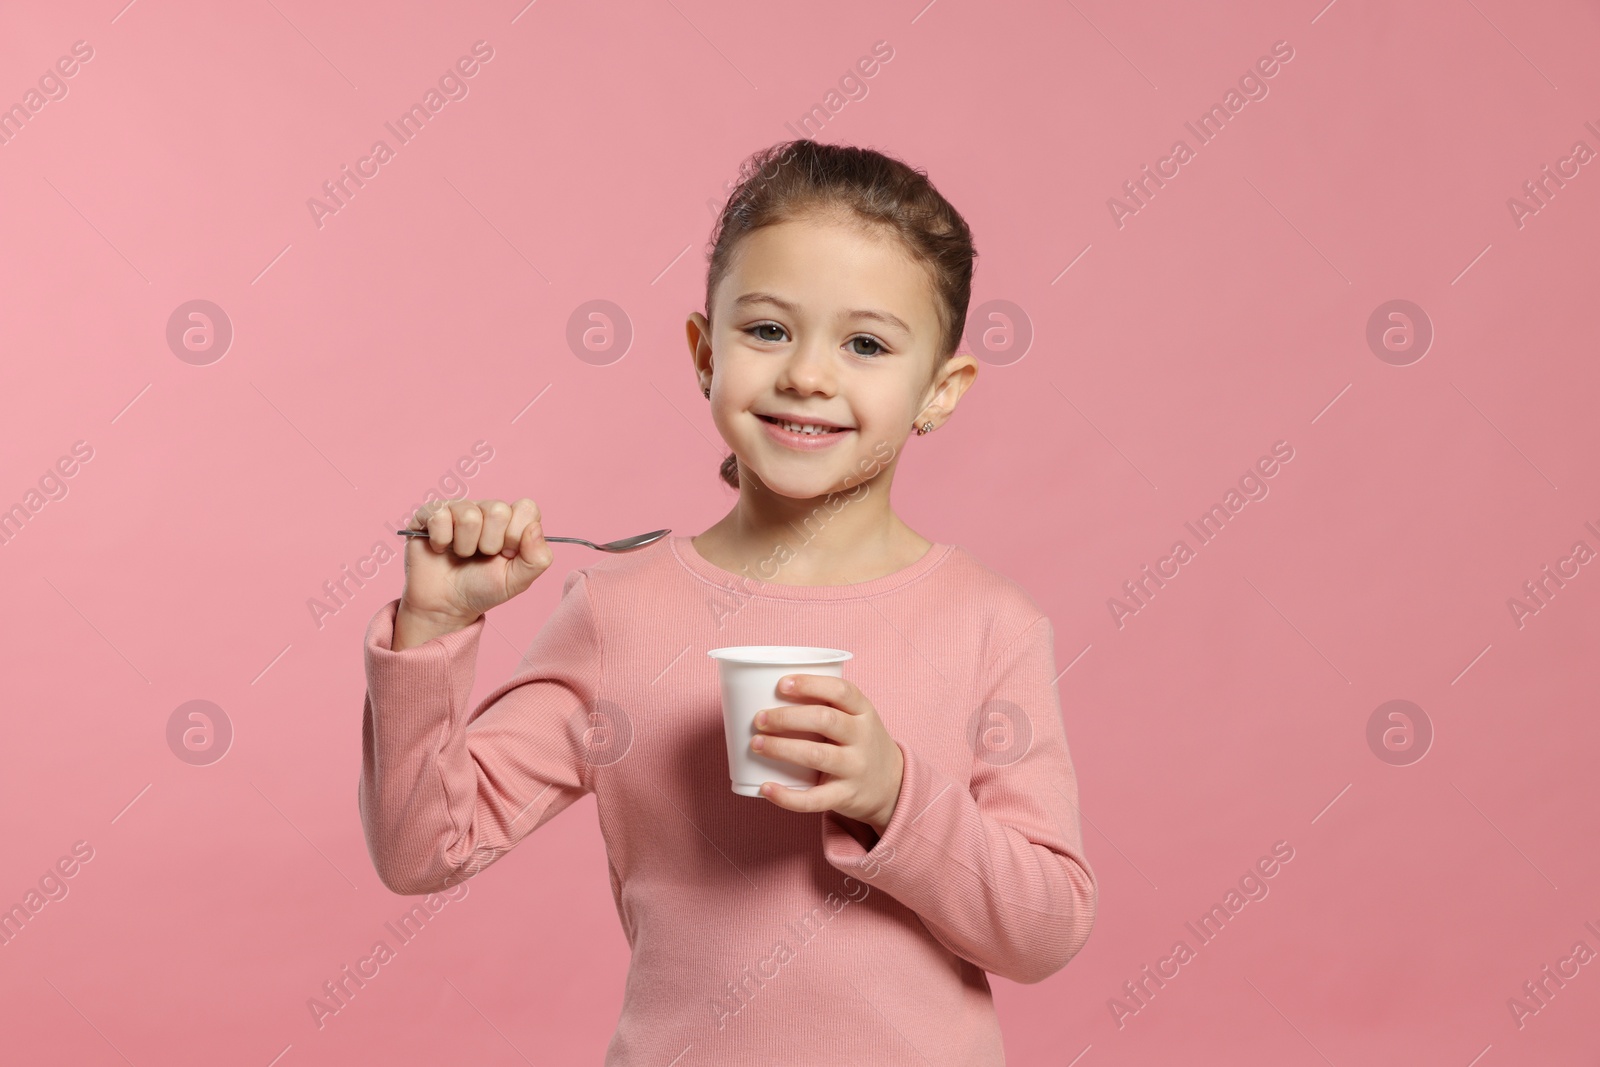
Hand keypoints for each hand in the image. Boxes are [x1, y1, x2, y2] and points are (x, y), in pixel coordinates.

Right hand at [398, 498, 553, 628]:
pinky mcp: (431, 513)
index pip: (526, 508)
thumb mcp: (517, 581)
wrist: (445, 605)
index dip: (517, 535)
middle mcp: (486, 510)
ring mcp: (459, 509)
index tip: (507, 554)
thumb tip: (535, 528)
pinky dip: (441, 541)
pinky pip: (440, 515)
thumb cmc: (482, 589)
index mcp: (512, 521)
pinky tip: (441, 549)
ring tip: (462, 555)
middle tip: (482, 556)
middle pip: (498, 510)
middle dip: (490, 544)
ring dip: (465, 546)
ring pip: (469, 516)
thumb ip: (538, 558)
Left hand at [751, 674, 904, 833]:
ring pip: (816, 755)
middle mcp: (862, 738)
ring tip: (756, 744)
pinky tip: (765, 787)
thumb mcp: (857, 718)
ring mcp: (855, 768)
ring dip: (781, 748)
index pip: (841, 691)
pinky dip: (787, 796)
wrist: (892, 786)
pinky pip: (814, 799)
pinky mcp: (845, 796)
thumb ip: (827, 705)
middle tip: (759, 719)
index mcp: (864, 712)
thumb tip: (769, 692)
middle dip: (787, 717)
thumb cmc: (860, 744)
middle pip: (825, 720)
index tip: (782, 684)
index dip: (810, 684)